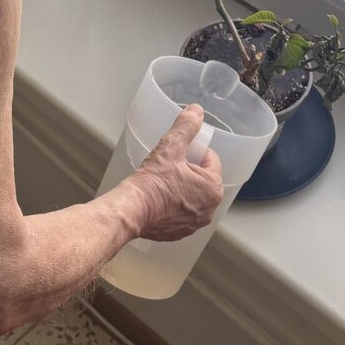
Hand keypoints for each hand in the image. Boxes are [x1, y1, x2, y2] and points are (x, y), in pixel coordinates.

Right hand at [125, 105, 223, 241]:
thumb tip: (196, 111)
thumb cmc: (152, 183)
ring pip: (192, 197)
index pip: (210, 160)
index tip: (180, 154)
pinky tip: (159, 199)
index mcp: (212, 188)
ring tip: (163, 182)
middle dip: (189, 171)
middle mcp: (209, 209)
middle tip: (169, 167)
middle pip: (203, 180)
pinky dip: (173, 206)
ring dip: (182, 189)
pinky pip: (181, 213)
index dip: (194, 152)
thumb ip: (186, 127)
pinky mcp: (179, 233)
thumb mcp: (170, 147)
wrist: (132, 210)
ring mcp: (194, 224)